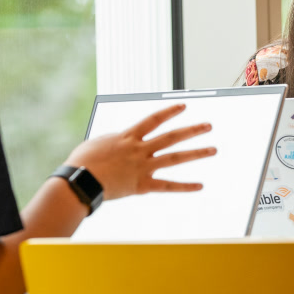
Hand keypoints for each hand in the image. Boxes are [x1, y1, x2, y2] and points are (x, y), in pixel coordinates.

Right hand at [65, 103, 214, 200]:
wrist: (80, 181)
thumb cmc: (82, 162)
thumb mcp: (98, 143)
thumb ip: (113, 140)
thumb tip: (119, 140)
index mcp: (128, 137)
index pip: (153, 120)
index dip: (169, 112)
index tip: (184, 106)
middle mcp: (139, 150)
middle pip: (171, 137)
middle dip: (191, 130)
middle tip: (209, 126)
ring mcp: (142, 167)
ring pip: (175, 158)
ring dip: (196, 153)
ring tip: (213, 149)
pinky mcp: (142, 185)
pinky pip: (167, 185)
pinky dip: (184, 186)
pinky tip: (200, 186)